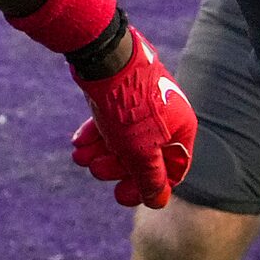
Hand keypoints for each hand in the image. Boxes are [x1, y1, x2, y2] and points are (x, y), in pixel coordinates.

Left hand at [69, 28, 198, 208]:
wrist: (106, 58)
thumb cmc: (130, 107)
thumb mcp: (142, 151)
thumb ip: (151, 178)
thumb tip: (158, 202)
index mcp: (181, 129)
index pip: (172, 170)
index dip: (149, 187)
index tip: (123, 195)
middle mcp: (166, 116)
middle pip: (144, 155)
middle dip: (118, 167)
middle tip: (96, 171)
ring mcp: (143, 104)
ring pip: (124, 139)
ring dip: (102, 152)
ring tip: (80, 158)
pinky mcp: (121, 93)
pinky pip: (111, 122)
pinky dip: (95, 134)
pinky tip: (78, 144)